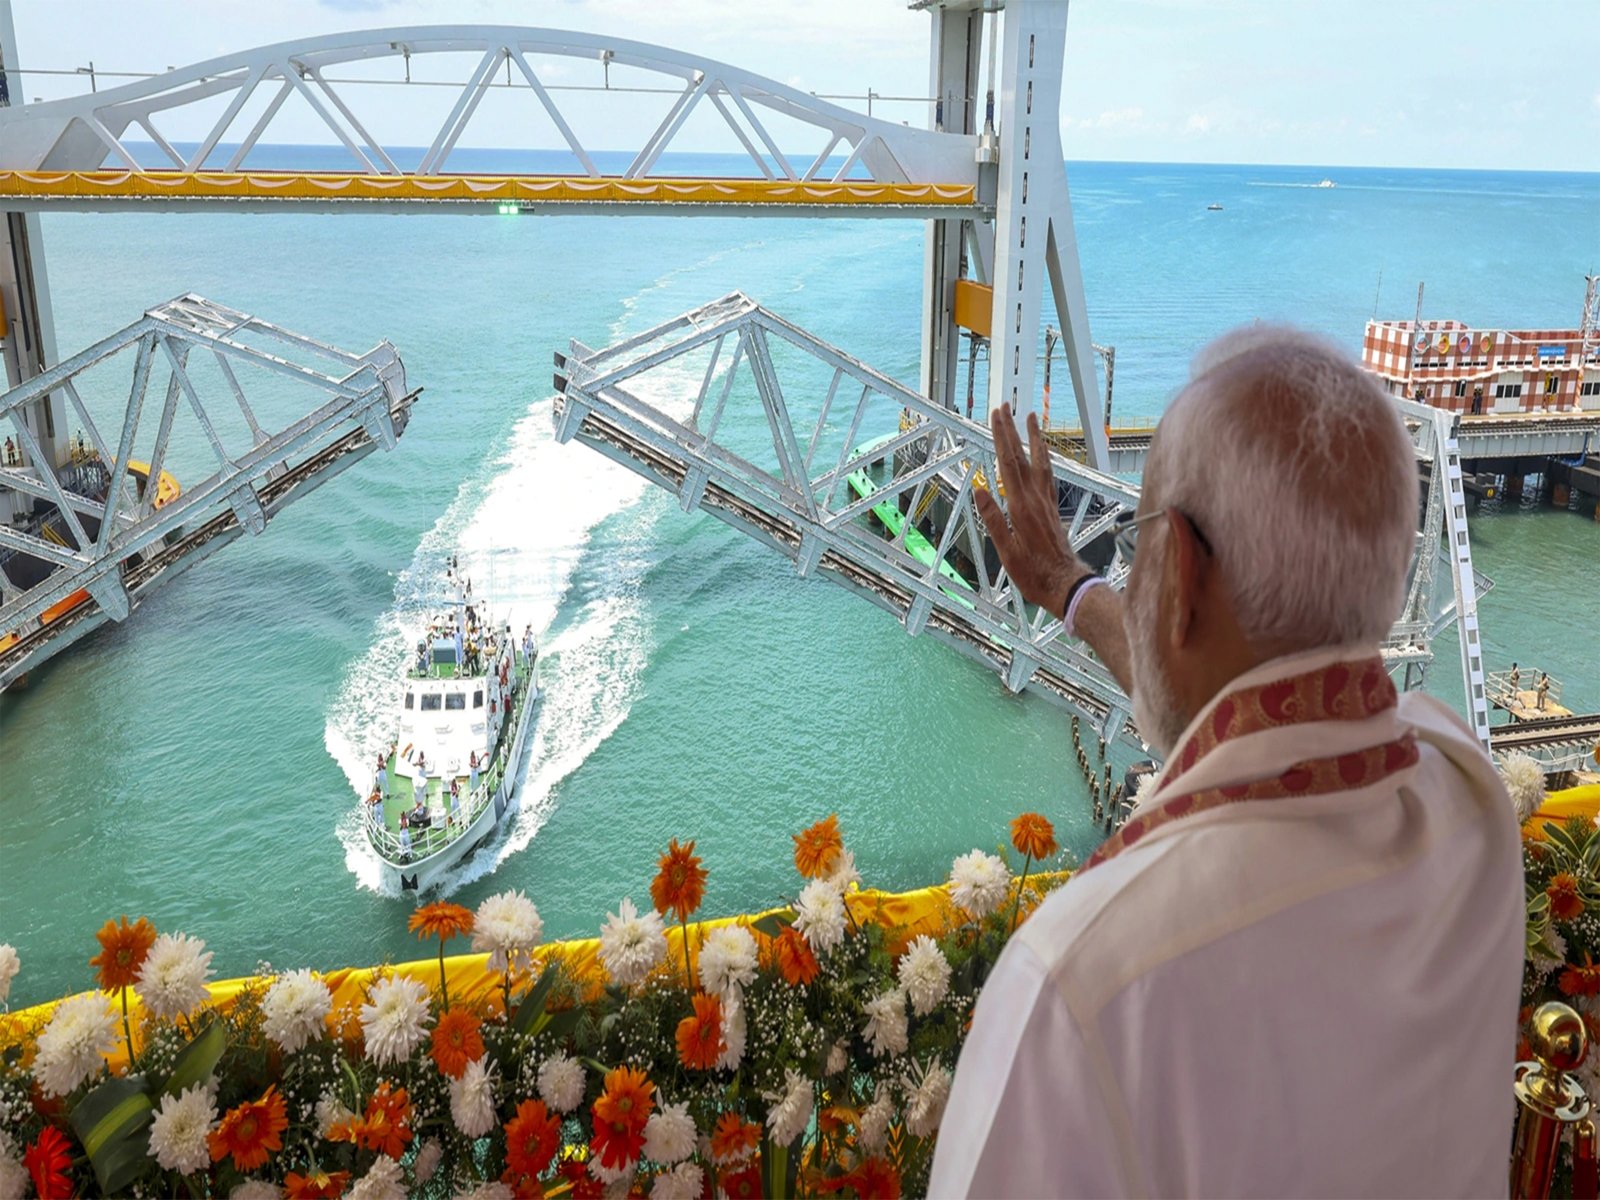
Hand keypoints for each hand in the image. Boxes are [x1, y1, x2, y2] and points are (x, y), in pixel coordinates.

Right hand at [973, 405, 1090, 617]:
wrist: (1065, 584)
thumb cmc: (1034, 573)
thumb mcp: (1007, 553)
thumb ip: (994, 521)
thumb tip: (980, 491)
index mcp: (1021, 508)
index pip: (1008, 465)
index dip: (1002, 439)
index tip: (996, 417)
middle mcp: (1036, 499)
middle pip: (1021, 457)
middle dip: (1011, 430)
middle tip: (1004, 407)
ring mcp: (1046, 501)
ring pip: (1039, 462)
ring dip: (1033, 438)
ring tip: (1029, 417)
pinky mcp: (1052, 507)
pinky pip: (1048, 474)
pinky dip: (1043, 457)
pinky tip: (1041, 451)